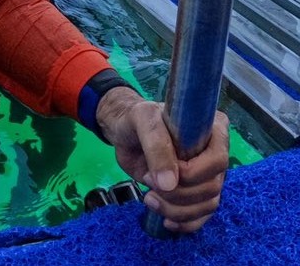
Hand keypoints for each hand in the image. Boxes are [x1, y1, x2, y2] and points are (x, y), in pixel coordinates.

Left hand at [97, 87, 228, 232]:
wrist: (125, 132)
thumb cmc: (138, 120)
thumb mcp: (144, 122)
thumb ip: (157, 147)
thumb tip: (169, 184)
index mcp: (213, 130)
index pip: (217, 161)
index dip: (192, 173)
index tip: (161, 173)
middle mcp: (215, 155)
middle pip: (211, 187)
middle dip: (177, 193)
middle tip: (148, 181)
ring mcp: (208, 176)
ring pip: (207, 205)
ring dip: (177, 210)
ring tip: (149, 199)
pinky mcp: (196, 193)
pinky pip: (202, 216)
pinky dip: (185, 223)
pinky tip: (167, 221)